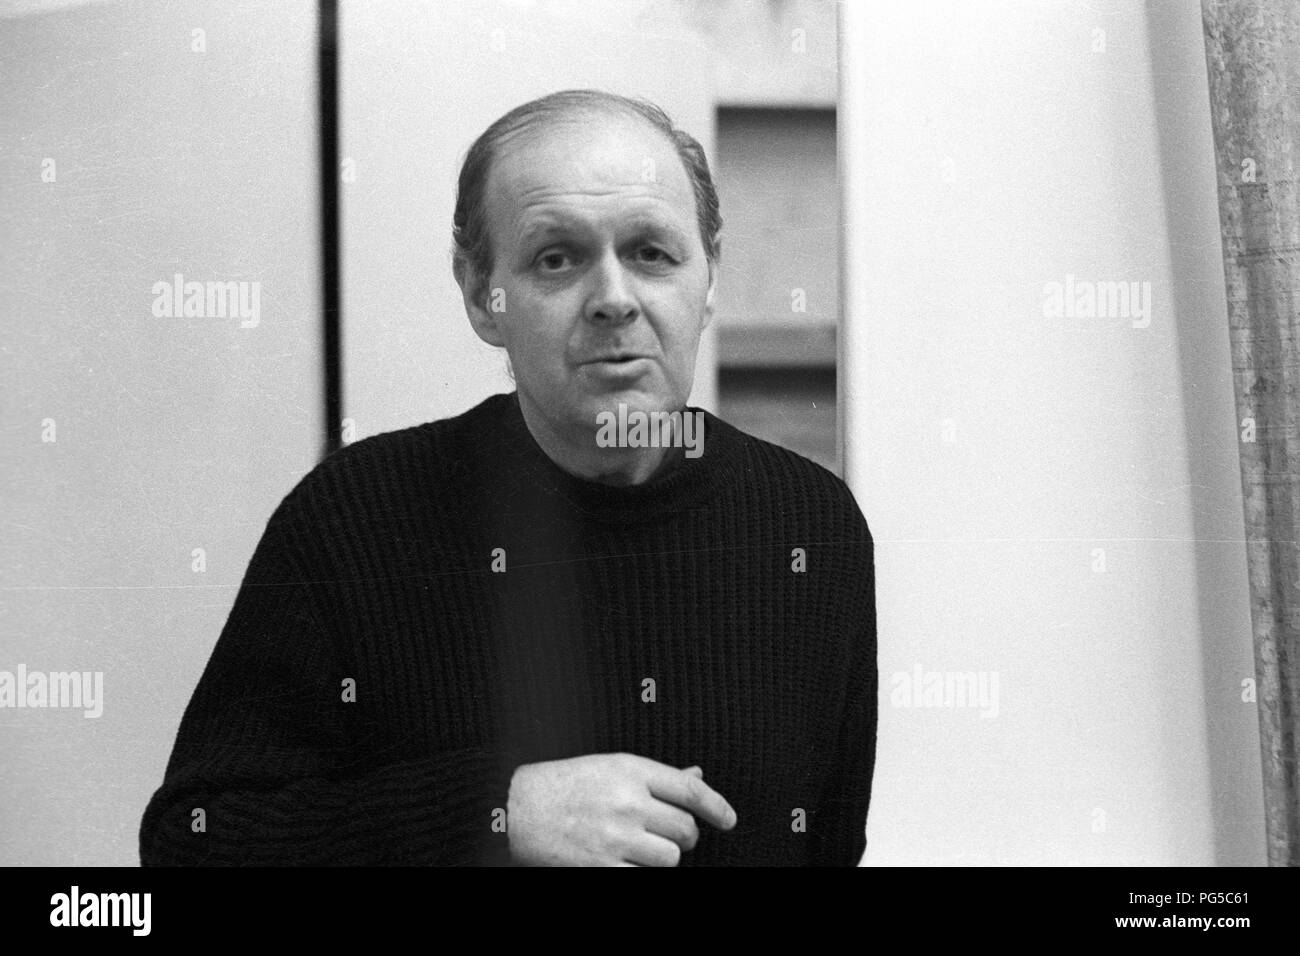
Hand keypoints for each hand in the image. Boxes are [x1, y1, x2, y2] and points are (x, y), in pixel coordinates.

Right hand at [506, 753, 736, 865]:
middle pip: (685, 828)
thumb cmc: (563, 784)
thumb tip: (697, 777)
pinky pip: (645, 879)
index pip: (690, 790)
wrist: (514, 809)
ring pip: (670, 858)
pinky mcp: (602, 867)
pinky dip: (642, 873)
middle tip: (665, 834)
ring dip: (663, 858)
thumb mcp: (611, 767)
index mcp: (631, 770)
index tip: (728, 819)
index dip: (717, 807)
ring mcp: (616, 837)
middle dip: (682, 835)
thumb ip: (656, 776)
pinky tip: (627, 863)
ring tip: (641, 849)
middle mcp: (627, 802)